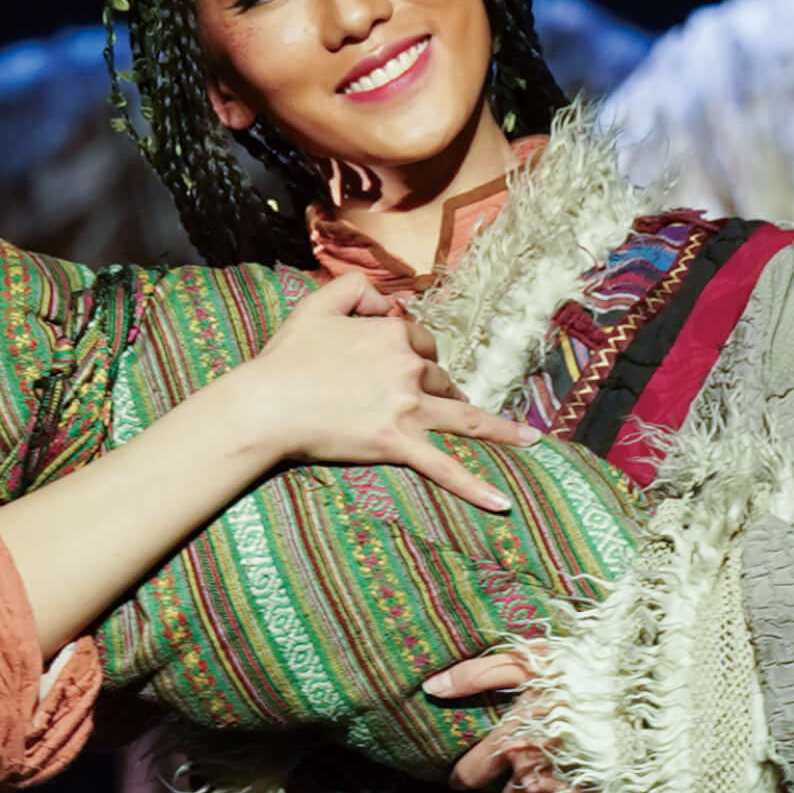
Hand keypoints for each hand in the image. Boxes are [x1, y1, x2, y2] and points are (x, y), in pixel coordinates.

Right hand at [235, 268, 530, 512]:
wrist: (268, 405)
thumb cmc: (287, 358)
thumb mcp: (318, 303)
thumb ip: (357, 289)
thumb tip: (387, 302)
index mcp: (392, 332)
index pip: (420, 340)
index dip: (412, 352)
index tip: (399, 366)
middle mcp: (408, 367)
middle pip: (440, 377)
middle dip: (437, 389)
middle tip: (428, 407)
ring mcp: (408, 408)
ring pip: (463, 416)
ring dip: (495, 428)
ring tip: (525, 439)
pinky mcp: (398, 444)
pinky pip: (445, 468)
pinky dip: (474, 487)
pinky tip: (502, 503)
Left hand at [424, 646, 602, 792]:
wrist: (641, 683)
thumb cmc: (580, 667)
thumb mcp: (526, 660)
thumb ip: (476, 675)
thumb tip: (431, 687)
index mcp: (510, 741)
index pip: (471, 776)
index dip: (465, 778)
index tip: (463, 779)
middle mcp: (533, 772)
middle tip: (522, 777)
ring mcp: (567, 789)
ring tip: (557, 783)